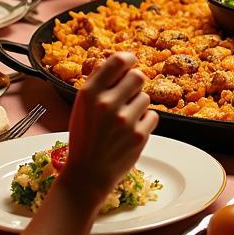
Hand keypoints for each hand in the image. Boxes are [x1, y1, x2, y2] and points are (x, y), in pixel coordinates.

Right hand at [64, 53, 157, 200]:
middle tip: (128, 95)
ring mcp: (124, 121)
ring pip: (145, 98)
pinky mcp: (139, 136)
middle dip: (135, 84)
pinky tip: (130, 132)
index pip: (117, 61)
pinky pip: (152, 116)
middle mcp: (106, 104)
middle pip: (138, 76)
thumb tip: (119, 60)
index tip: (130, 62)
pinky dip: (144, 123)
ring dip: (138, 106)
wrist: (87, 175)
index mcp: (89, 94)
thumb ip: (98, 82)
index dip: (128, 59)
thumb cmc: (84, 137)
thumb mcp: (81, 106)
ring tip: (124, 120)